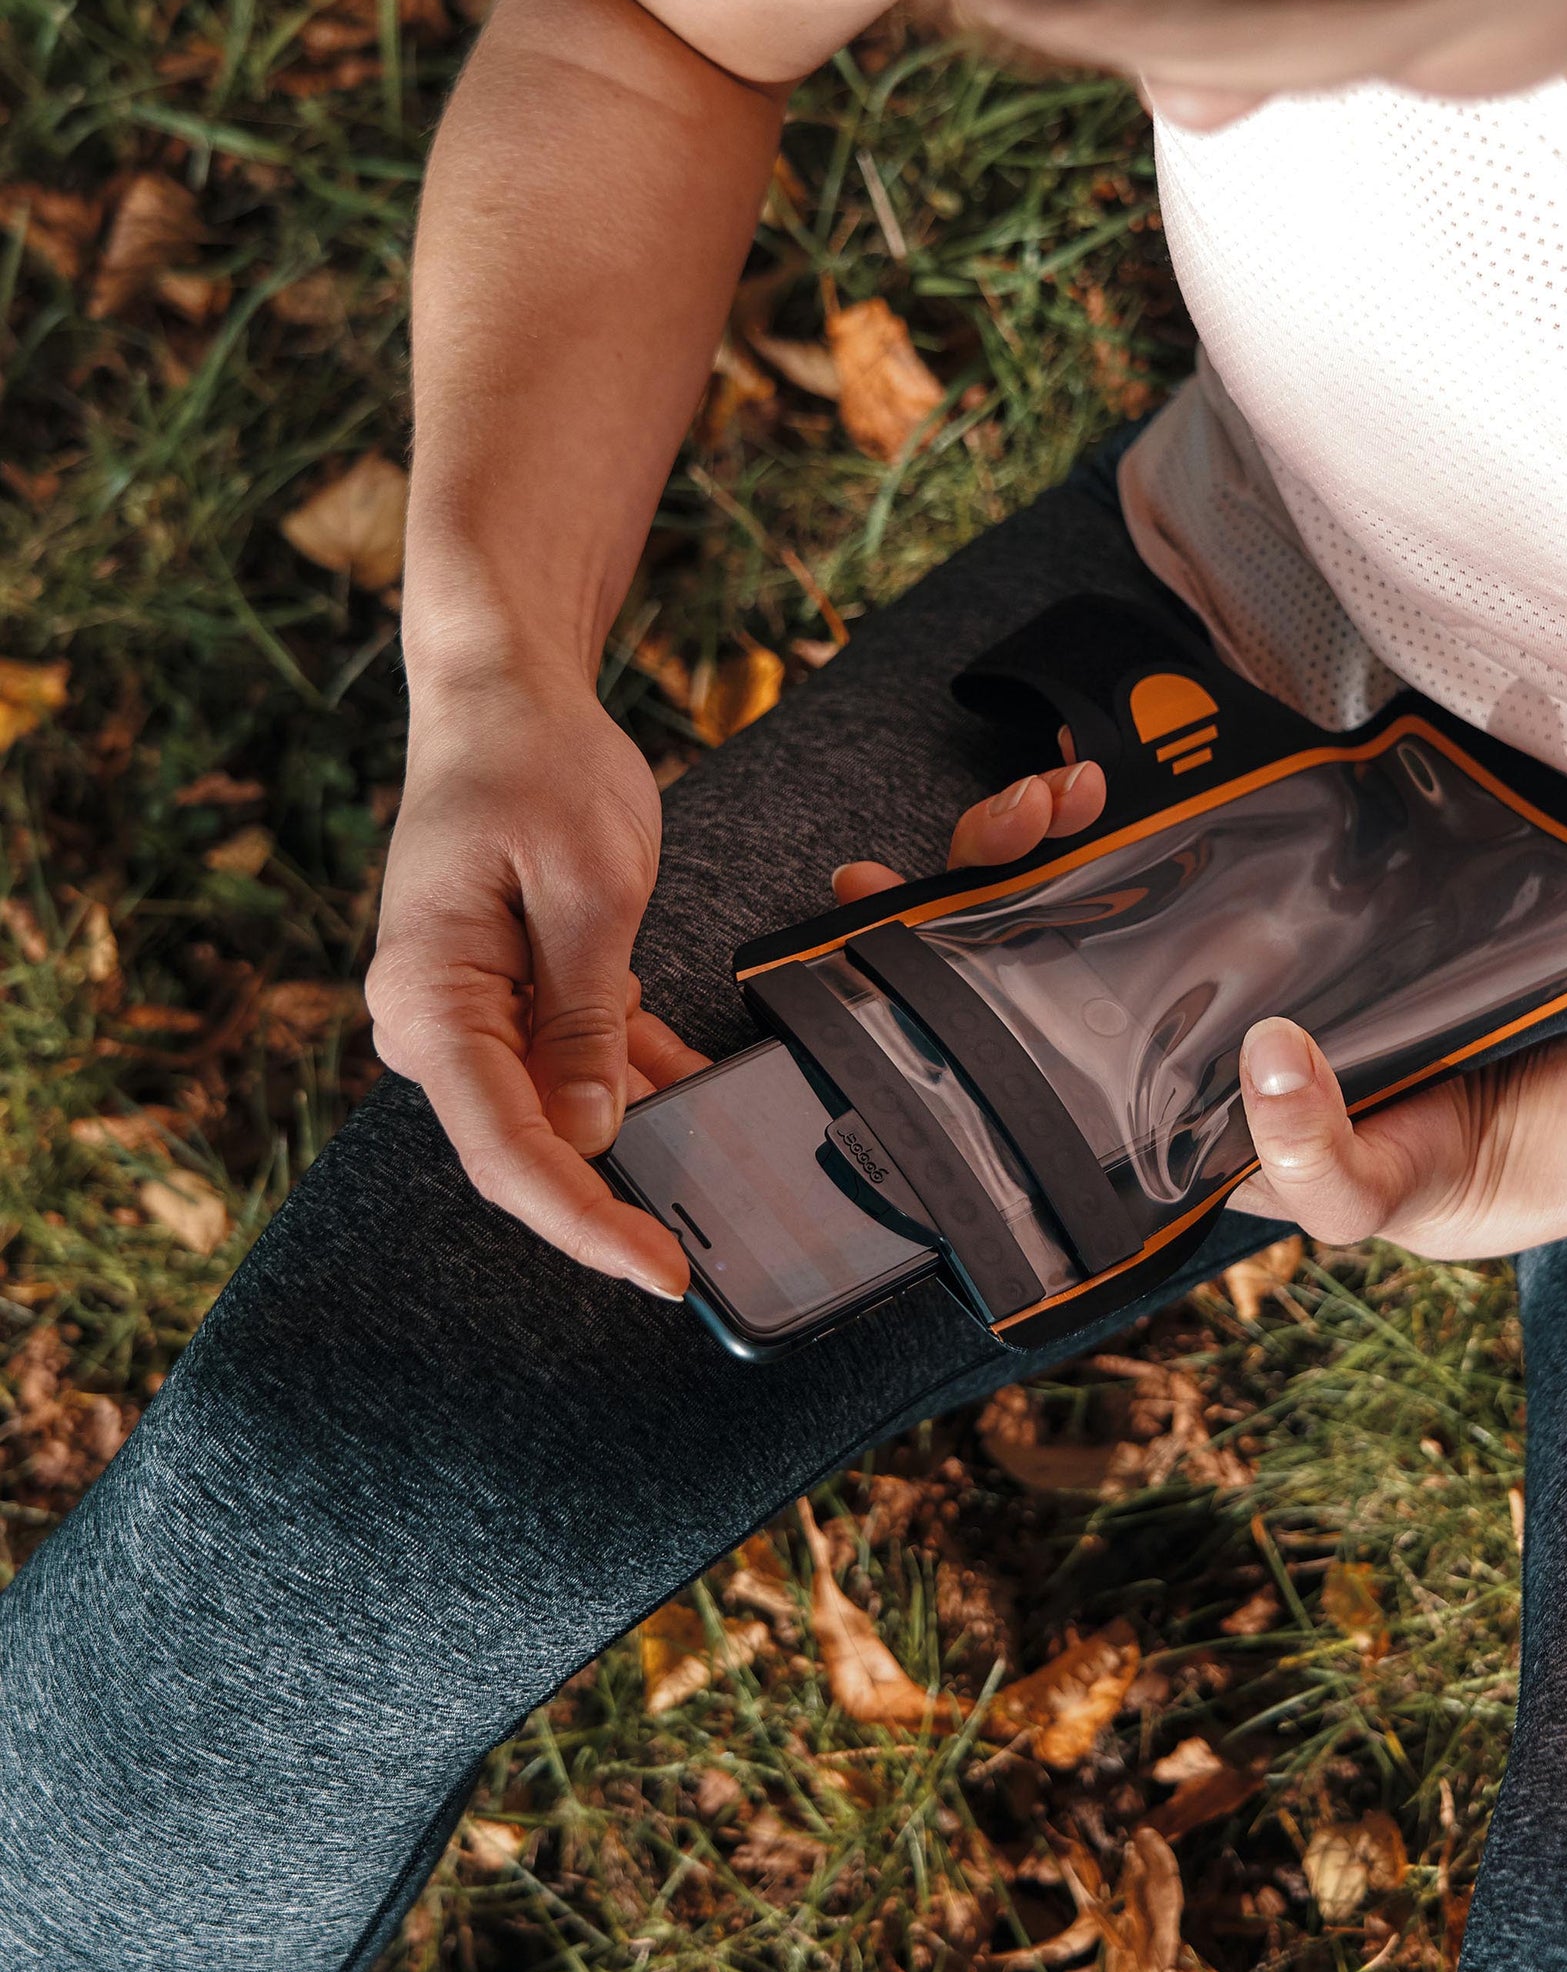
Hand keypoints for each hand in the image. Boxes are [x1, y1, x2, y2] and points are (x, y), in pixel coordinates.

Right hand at [367, 672, 702, 1295]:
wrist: (503, 698)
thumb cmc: (535, 766)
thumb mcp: (588, 885)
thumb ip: (586, 1015)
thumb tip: (592, 1132)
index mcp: (432, 1000)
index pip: (507, 1151)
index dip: (584, 1224)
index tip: (660, 1273)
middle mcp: (435, 1021)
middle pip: (526, 1149)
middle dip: (613, 1201)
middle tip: (705, 1253)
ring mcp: (471, 1013)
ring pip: (558, 1115)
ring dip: (638, 1142)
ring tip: (729, 1181)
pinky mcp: (513, 997)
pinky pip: (577, 1065)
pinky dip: (640, 1080)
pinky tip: (707, 1096)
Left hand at [831, 754, 1541, 1259]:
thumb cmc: (1494, 1156)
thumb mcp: (1402, 1198)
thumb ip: (1328, 1169)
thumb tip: (1265, 1063)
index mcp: (1178, 1116)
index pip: (1034, 1063)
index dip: (944, 996)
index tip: (874, 917)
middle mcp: (1186, 1030)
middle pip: (1037, 950)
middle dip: (981, 880)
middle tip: (991, 827)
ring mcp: (1228, 947)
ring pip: (1089, 879)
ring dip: (1047, 827)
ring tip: (1059, 788)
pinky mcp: (1284, 878)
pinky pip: (1174, 826)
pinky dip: (1133, 790)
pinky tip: (1107, 774)